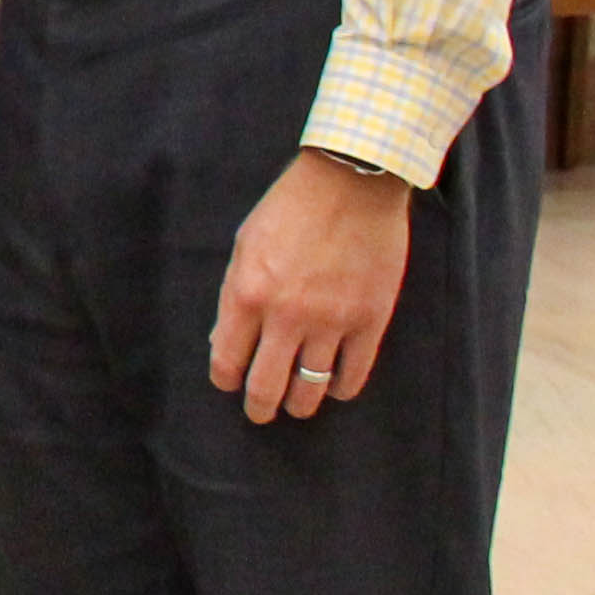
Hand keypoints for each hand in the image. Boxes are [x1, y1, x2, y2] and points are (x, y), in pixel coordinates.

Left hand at [211, 152, 411, 425]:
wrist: (352, 182)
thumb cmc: (291, 208)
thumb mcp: (245, 246)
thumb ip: (234, 296)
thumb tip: (225, 342)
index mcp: (247, 294)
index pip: (227, 362)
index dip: (227, 380)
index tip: (231, 383)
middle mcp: (286, 316)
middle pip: (266, 387)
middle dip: (259, 407)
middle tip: (260, 412)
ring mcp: (332, 321)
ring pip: (310, 389)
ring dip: (300, 403)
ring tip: (298, 404)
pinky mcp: (370, 320)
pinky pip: (354, 374)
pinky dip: (341, 389)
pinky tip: (334, 387)